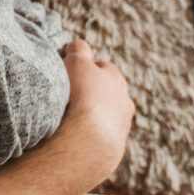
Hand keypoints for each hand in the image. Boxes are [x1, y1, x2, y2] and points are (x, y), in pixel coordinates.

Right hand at [55, 38, 134, 186]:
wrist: (88, 141)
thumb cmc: (81, 98)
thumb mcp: (76, 63)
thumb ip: (78, 50)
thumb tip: (77, 45)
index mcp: (116, 79)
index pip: (101, 67)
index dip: (84, 68)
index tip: (69, 73)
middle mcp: (124, 102)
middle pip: (106, 93)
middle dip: (91, 93)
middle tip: (70, 97)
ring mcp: (121, 127)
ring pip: (105, 116)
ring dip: (91, 116)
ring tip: (70, 120)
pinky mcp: (113, 149)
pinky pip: (99, 137)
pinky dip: (89, 135)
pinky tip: (74, 136)